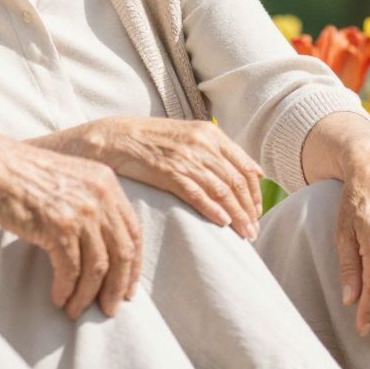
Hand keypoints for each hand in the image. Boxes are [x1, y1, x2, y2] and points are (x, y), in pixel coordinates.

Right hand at [0, 143, 142, 319]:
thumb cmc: (23, 174)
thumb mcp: (71, 178)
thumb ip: (91, 202)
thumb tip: (100, 245)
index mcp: (107, 183)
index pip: (133, 232)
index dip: (133, 265)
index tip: (127, 288)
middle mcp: (100, 197)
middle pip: (122, 253)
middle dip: (117, 287)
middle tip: (109, 309)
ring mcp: (81, 212)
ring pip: (97, 267)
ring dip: (87, 295)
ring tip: (76, 310)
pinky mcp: (58, 227)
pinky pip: (70, 270)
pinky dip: (66, 289)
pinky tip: (58, 298)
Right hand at [55, 116, 262, 237]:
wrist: (112, 137)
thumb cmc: (148, 141)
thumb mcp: (186, 137)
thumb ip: (214, 152)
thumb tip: (247, 173)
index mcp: (209, 134)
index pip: (245, 166)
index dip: (255, 193)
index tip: (257, 212)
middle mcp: (201, 143)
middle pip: (237, 181)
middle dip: (250, 209)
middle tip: (254, 230)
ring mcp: (184, 157)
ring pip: (222, 190)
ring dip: (238, 215)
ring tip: (245, 235)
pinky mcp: (167, 171)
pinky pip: (198, 193)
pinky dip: (214, 209)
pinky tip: (223, 223)